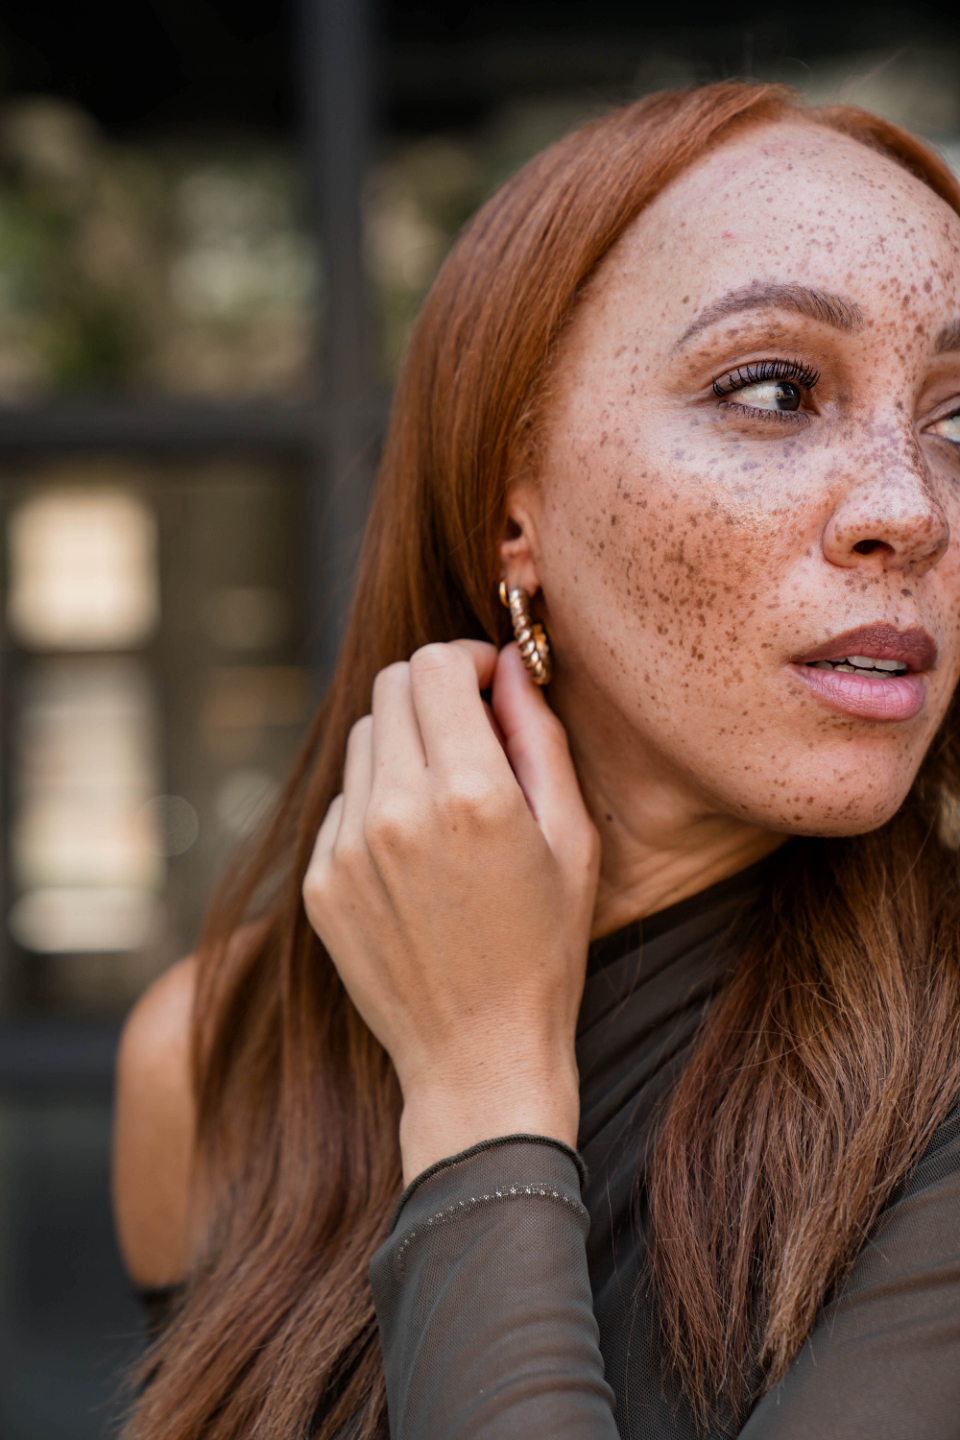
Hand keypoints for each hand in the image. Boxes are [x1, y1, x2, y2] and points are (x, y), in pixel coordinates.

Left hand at [302, 640, 599, 1182]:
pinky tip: (415, 852)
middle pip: (390, 688)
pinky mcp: (318, 881)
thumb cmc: (543, 950)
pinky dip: (377, 800)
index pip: (434, 665)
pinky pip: (343, 801)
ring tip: (446, 799)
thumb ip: (540, 737)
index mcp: (470, 793)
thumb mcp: (571, 839)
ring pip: (362, 739)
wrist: (477, 1058)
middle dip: (434, 692)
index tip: (489, 684)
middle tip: (472, 733)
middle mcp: (396, 810)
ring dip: (403, 744)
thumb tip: (509, 666)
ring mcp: (346, 848)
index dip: (466, 660)